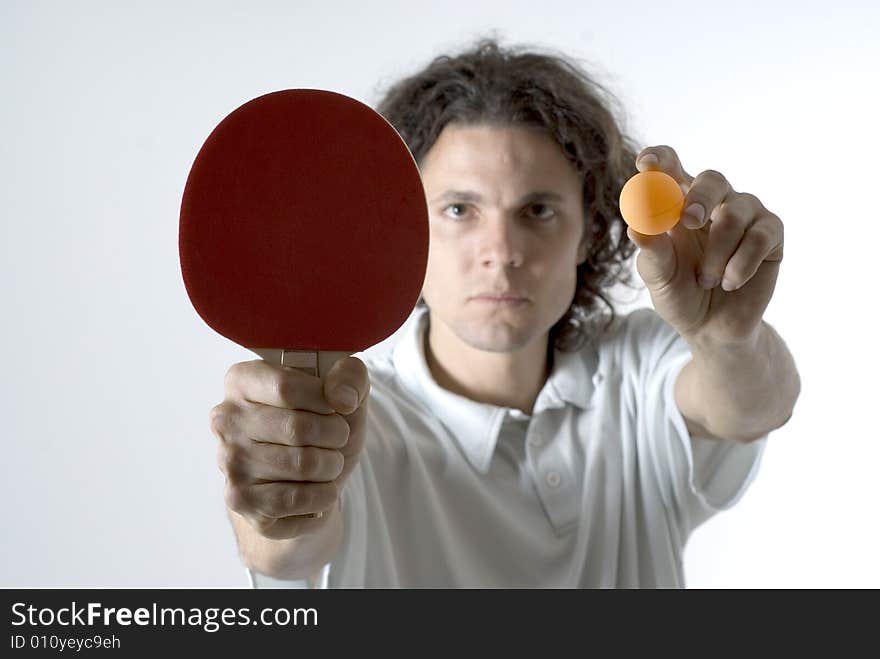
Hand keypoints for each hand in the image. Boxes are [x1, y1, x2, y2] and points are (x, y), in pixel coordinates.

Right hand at [210, 356, 368, 539]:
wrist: (309, 483)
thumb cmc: (322, 428)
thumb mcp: (344, 393)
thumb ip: (350, 376)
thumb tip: (343, 398)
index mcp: (243, 381)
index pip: (286, 386)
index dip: (324, 400)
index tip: (337, 407)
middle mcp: (227, 420)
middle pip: (298, 428)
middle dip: (335, 436)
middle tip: (338, 438)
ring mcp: (229, 462)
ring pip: (302, 465)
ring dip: (332, 466)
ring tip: (329, 463)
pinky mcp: (240, 500)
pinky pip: (296, 499)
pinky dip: (323, 495)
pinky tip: (320, 488)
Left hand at [626, 145, 783, 345]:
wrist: (713, 329)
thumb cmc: (680, 295)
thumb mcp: (659, 277)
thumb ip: (652, 252)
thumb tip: (636, 227)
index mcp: (678, 203)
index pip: (669, 167)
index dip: (659, 159)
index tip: (645, 164)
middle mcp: (713, 202)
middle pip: (711, 178)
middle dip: (700, 197)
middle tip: (688, 221)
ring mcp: (745, 214)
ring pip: (735, 214)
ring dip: (717, 253)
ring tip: (707, 281)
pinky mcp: (771, 233)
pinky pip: (760, 237)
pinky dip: (741, 264)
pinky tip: (730, 283)